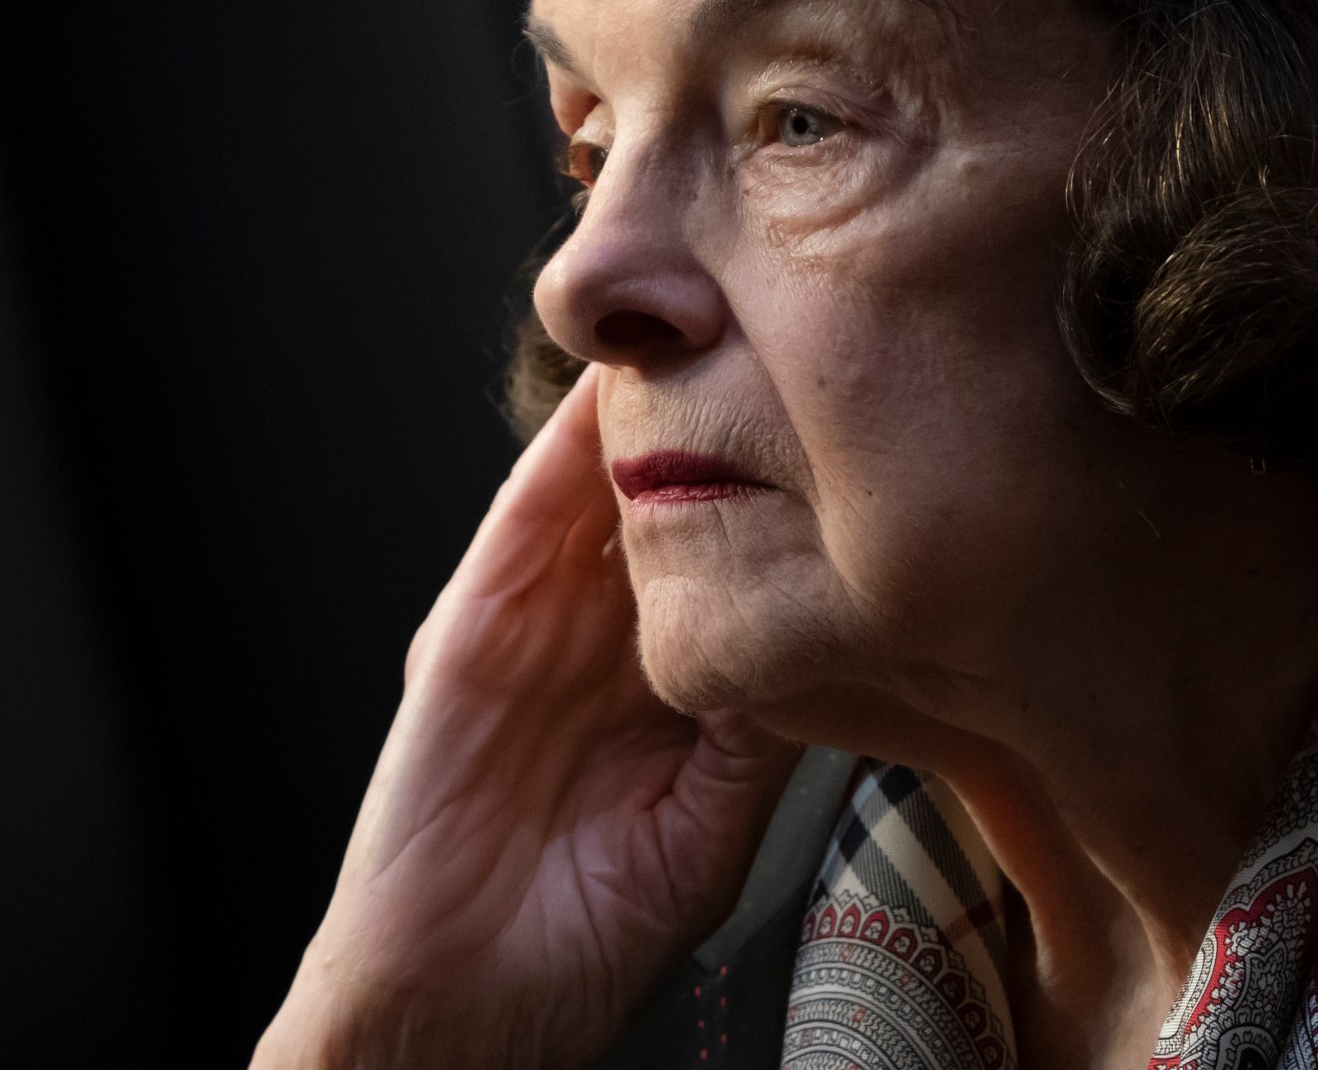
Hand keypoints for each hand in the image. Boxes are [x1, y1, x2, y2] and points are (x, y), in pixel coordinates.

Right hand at [252, 366, 802, 1069]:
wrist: (465, 1002)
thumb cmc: (589, 935)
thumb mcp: (713, 818)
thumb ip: (763, 726)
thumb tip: (841, 630)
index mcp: (665, 670)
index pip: (729, 544)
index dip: (781, 474)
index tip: (852, 404)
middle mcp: (603, 629)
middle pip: (669, 487)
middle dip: (723, 406)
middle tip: (793, 318)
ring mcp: (534, 620)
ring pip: (599, 483)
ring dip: (650, 401)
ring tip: (716, 317)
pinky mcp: (468, 627)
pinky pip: (522, 523)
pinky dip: (563, 454)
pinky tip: (613, 391)